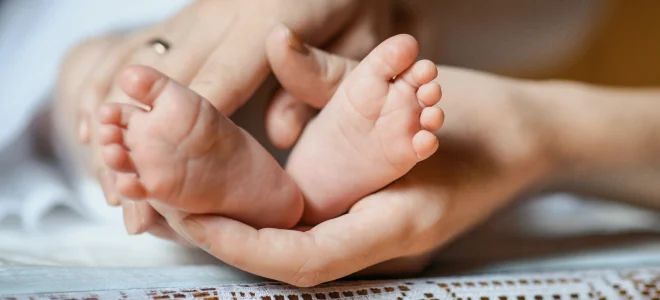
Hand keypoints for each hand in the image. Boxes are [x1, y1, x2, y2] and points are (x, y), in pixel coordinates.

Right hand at [66, 0, 390, 232]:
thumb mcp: (359, 35)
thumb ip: (319, 80)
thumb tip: (278, 134)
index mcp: (265, 17)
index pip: (215, 82)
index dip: (182, 138)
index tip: (159, 185)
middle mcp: (218, 14)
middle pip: (164, 85)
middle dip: (140, 147)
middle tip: (128, 204)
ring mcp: (194, 13)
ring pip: (134, 65)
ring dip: (112, 124)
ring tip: (110, 180)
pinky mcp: (183, 18)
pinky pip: (128, 47)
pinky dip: (101, 84)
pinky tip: (89, 123)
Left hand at [158, 30, 556, 285]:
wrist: (528, 140)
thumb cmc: (483, 122)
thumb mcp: (412, 95)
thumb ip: (337, 78)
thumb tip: (276, 42)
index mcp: (395, 224)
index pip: (302, 258)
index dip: (242, 242)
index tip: (189, 220)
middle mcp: (381, 243)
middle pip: (287, 262)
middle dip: (225, 241)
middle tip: (167, 211)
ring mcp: (378, 238)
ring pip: (295, 252)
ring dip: (241, 231)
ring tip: (186, 203)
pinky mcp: (373, 222)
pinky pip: (312, 233)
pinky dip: (269, 219)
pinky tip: (239, 195)